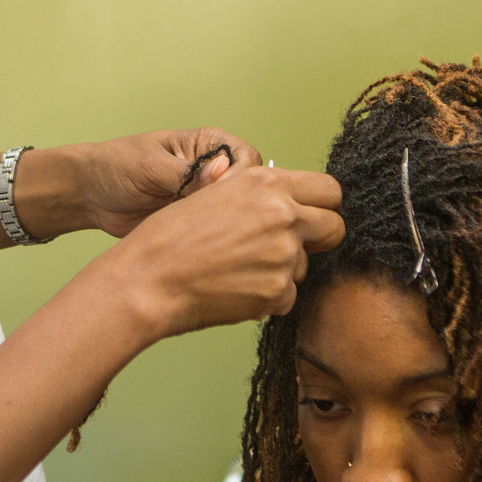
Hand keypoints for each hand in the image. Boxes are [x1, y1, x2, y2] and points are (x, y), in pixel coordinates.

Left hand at [70, 128, 263, 237]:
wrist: (91, 195)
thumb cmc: (116, 166)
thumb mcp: (149, 166)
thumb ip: (185, 172)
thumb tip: (220, 173)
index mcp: (208, 144)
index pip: (246, 158)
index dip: (242, 178)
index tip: (223, 196)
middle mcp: (213, 170)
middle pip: (249, 188)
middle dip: (241, 205)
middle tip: (217, 222)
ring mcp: (206, 198)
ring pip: (236, 213)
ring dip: (228, 225)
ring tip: (209, 238)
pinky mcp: (196, 222)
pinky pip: (217, 232)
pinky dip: (214, 241)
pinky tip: (204, 249)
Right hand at [90, 164, 343, 340]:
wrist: (147, 280)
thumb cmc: (169, 238)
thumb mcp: (215, 194)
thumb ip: (257, 196)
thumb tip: (285, 202)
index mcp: (266, 183)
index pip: (328, 189)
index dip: (322, 205)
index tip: (311, 216)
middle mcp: (283, 215)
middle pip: (334, 227)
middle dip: (319, 238)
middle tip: (289, 247)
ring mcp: (283, 255)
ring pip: (306, 266)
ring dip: (283, 271)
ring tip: (239, 270)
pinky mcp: (277, 292)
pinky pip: (287, 297)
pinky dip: (267, 298)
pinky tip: (234, 290)